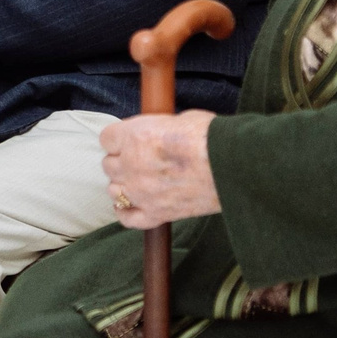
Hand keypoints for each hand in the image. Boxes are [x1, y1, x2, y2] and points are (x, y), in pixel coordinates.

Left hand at [100, 111, 221, 228]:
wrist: (230, 167)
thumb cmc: (209, 137)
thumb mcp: (178, 119)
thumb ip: (157, 128)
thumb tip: (157, 132)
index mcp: (134, 136)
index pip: (106, 138)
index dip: (118, 138)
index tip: (128, 139)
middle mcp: (131, 165)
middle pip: (108, 165)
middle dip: (121, 161)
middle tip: (139, 160)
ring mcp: (141, 192)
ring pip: (114, 190)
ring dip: (123, 185)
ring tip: (139, 181)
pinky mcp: (156, 214)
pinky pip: (127, 218)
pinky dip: (125, 212)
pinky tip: (130, 206)